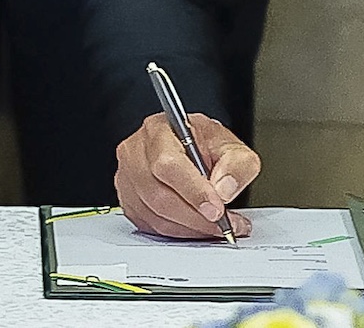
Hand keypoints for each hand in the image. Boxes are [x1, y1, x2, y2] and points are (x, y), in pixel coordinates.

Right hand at [115, 112, 258, 239]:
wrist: (190, 148)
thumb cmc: (204, 144)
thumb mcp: (230, 145)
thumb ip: (236, 164)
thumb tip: (224, 190)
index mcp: (159, 129)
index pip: (169, 164)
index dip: (193, 191)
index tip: (217, 209)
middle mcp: (136, 152)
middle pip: (159, 194)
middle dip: (196, 216)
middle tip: (224, 223)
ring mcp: (127, 179)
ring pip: (155, 215)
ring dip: (190, 228)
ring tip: (217, 227)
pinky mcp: (128, 202)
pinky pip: (151, 227)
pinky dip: (179, 233)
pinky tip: (198, 228)